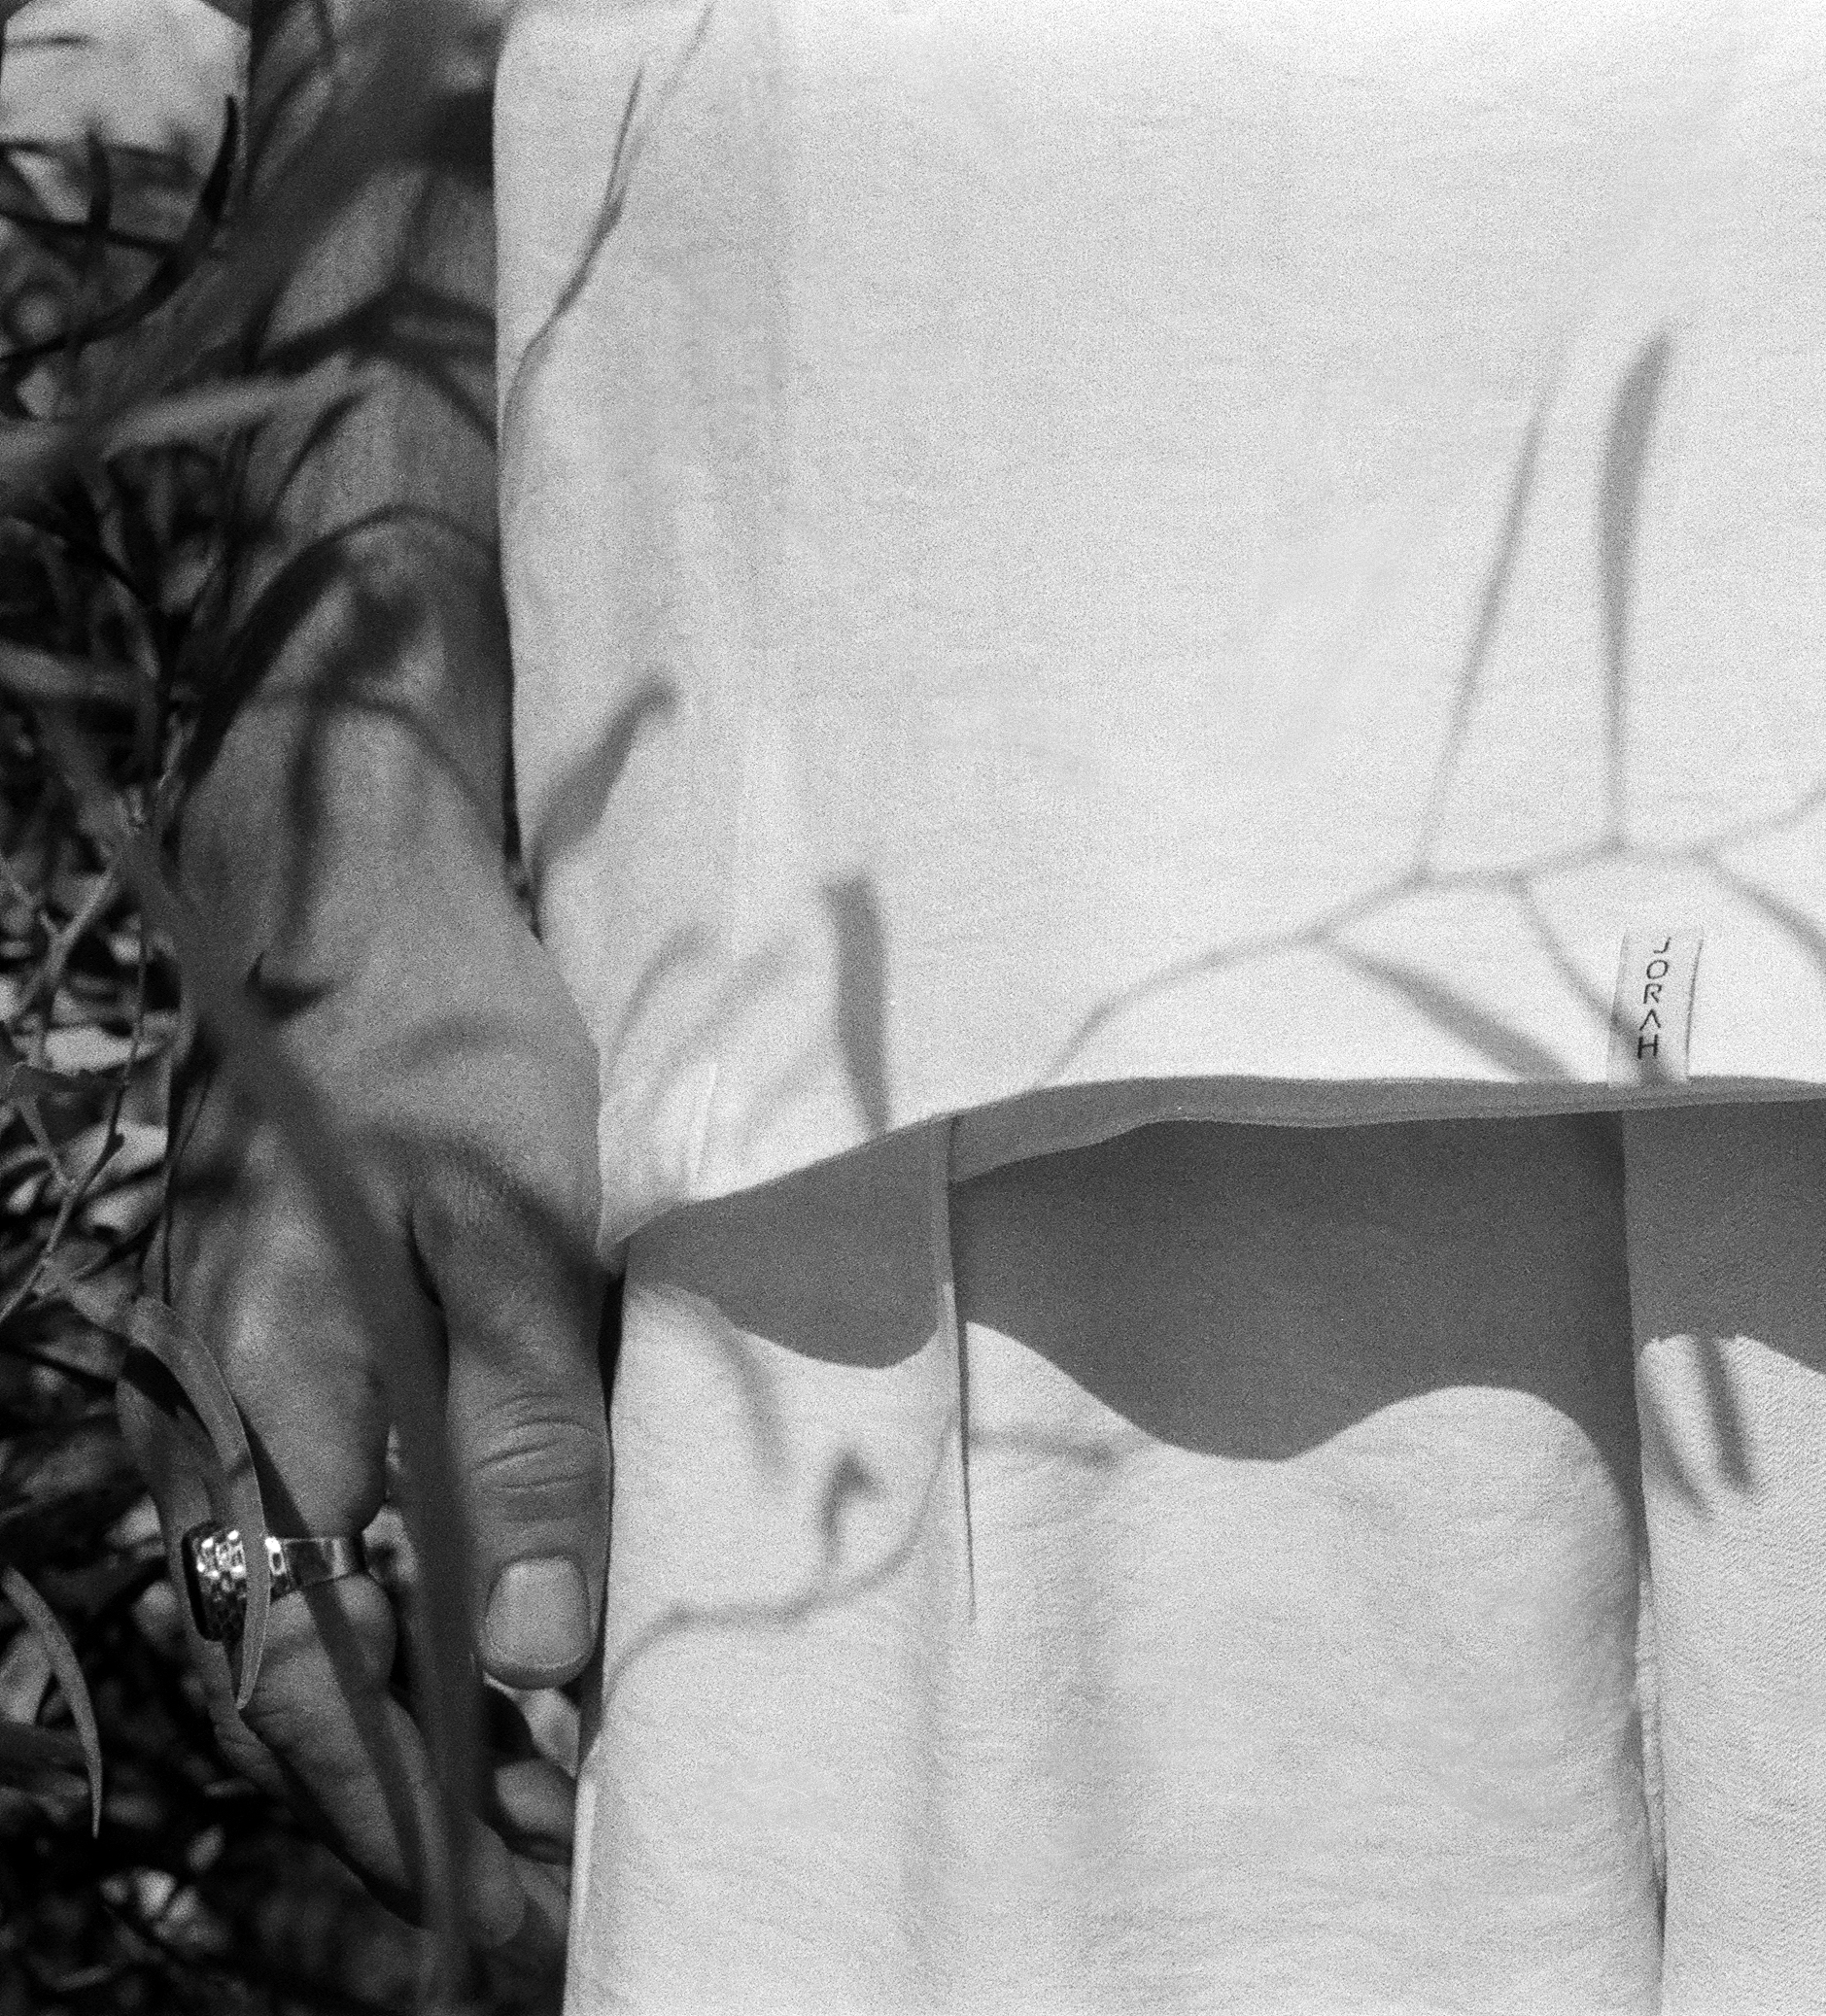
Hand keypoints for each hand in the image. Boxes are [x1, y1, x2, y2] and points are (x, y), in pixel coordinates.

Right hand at [133, 846, 605, 1962]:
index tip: (526, 1890)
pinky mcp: (275, 1362)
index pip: (324, 1673)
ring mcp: (234, 1393)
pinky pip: (314, 1538)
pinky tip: (480, 1660)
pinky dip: (393, 1624)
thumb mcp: (521, 1238)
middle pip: (309, 1672)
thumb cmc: (454, 1057)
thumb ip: (526, 1441)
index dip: (419, 1799)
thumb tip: (534, 1652)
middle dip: (429, 1795)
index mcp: (274, 1404)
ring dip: (418, 1724)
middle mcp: (227, 1420)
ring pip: (309, 1617)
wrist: (357, 907)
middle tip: (559, 1881)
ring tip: (547, 1803)